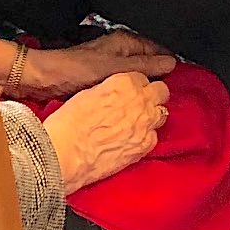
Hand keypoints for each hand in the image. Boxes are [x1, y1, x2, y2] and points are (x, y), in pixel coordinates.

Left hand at [20, 31, 177, 96]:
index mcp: (125, 42)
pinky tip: (136, 103)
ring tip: (157, 100)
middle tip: (171, 94)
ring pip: (137, 74)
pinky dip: (132, 92)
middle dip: (160, 75)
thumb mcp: (114, 68)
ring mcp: (111, 66)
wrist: (44, 79)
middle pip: (149, 62)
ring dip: (145, 85)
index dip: (170, 61)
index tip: (184, 77)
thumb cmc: (75, 70)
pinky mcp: (103, 79)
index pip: (158, 49)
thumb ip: (143, 66)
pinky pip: (125, 85)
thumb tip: (171, 64)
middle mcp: (120, 51)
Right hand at [43, 72, 169, 191]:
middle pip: (161, 90)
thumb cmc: (70, 124)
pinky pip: (155, 136)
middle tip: (142, 102)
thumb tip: (115, 93)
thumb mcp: (88, 93)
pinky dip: (146, 137)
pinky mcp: (145, 145)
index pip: (142, 76)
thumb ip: (110, 89)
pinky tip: (133, 139)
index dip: (136, 85)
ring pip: (162, 113)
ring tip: (138, 122)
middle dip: (153, 95)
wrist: (67, 153)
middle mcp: (140, 100)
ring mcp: (146, 123)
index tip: (132, 90)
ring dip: (152, 115)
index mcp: (124, 82)